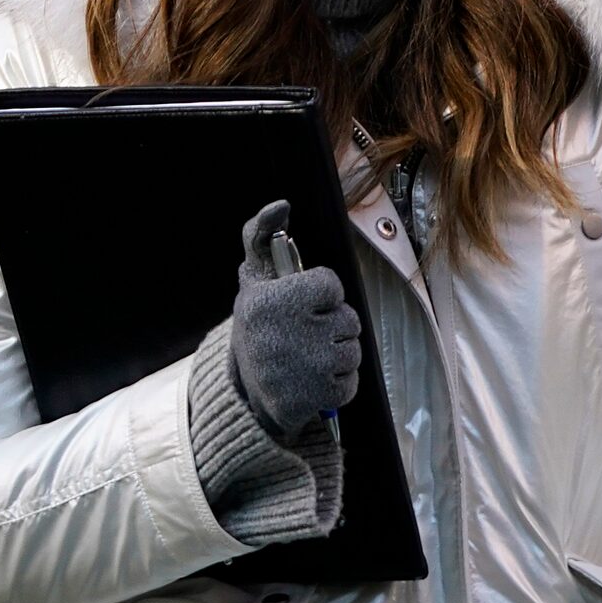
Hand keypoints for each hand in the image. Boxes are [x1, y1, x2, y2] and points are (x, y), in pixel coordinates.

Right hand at [229, 201, 360, 437]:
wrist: (248, 395)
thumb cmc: (258, 329)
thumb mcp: (253, 282)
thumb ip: (261, 238)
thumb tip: (280, 205)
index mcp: (272, 300)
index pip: (331, 285)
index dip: (319, 296)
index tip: (298, 307)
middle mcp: (290, 332)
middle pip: (348, 319)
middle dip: (331, 327)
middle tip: (301, 337)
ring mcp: (307, 367)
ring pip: (353, 350)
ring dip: (336, 356)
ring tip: (306, 360)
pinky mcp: (319, 397)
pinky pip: (351, 381)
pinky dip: (337, 384)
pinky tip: (312, 382)